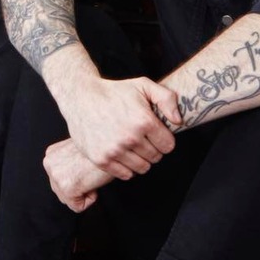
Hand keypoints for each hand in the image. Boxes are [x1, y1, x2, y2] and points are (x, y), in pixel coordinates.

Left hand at [44, 138, 109, 211]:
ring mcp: (56, 176)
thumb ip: (67, 162)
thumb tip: (69, 174)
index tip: (85, 167)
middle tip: (89, 172)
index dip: (76, 177)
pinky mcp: (67, 188)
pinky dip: (90, 199)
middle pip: (60, 191)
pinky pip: (78, 207)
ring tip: (90, 175)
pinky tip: (93, 181)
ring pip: (68, 200)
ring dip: (83, 192)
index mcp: (50, 155)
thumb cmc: (100, 149)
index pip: (57, 180)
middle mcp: (49, 164)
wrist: (109, 148)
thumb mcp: (76, 151)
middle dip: (77, 187)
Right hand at [46, 69, 182, 181]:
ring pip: (142, 168)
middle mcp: (130, 138)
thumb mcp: (143, 85)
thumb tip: (178, 121)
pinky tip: (122, 154)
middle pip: (156, 157)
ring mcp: (114, 150)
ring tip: (132, 146)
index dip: (164, 140)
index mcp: (144, 121)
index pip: (168, 145)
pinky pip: (125, 175)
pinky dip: (126, 167)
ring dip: (140, 159)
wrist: (81, 97)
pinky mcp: (101, 159)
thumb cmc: (114, 91)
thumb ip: (167, 99)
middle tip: (141, 138)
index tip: (155, 134)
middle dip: (152, 149)